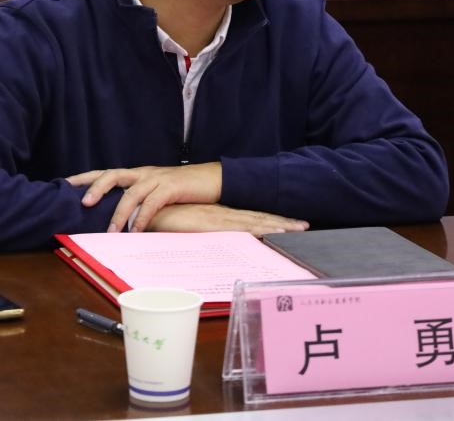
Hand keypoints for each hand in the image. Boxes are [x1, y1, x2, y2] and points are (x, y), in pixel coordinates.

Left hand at [67, 163, 222, 231]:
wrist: (212, 179)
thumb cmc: (181, 189)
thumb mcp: (155, 192)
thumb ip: (138, 201)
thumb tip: (118, 219)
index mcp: (136, 174)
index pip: (105, 172)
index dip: (85, 178)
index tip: (65, 185)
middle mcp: (143, 173)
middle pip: (113, 175)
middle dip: (97, 188)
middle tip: (84, 204)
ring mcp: (157, 179)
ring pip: (132, 192)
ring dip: (120, 212)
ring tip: (111, 230)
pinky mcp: (172, 187)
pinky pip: (153, 203)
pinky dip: (143, 217)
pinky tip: (137, 231)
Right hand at [146, 203, 308, 235]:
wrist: (149, 210)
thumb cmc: (163, 221)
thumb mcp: (185, 229)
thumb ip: (195, 235)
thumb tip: (203, 243)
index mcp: (218, 216)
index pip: (249, 218)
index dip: (270, 222)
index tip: (289, 225)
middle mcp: (223, 215)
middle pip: (259, 218)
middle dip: (283, 223)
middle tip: (305, 226)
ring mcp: (221, 218)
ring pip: (257, 221)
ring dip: (278, 225)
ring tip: (300, 228)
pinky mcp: (214, 224)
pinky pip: (243, 227)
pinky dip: (262, 229)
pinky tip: (275, 232)